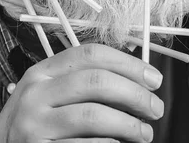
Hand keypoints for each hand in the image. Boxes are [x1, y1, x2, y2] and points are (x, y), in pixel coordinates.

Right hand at [0, 43, 164, 142]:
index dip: (129, 64)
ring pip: (94, 115)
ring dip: (129, 125)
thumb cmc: (33, 125)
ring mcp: (35, 124)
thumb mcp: (48, 94)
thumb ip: (82, 83)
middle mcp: (36, 94)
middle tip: (155, 108)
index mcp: (42, 72)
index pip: (91, 54)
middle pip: (97, 82)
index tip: (153, 78)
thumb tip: (135, 80)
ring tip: (144, 133)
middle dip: (136, 95)